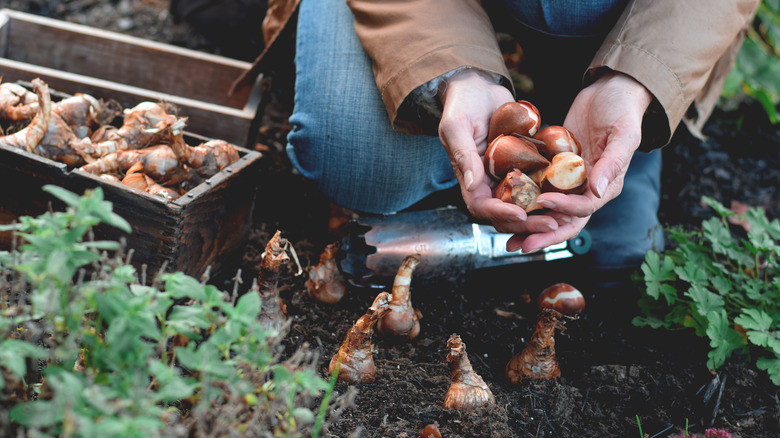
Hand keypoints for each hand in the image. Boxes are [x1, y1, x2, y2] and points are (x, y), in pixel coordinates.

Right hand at [438, 69, 560, 235]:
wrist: (479, 86)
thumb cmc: (462, 103)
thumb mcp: (457, 126)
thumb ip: (463, 154)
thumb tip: (473, 185)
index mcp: (469, 177)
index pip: (481, 206)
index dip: (500, 214)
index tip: (520, 214)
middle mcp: (488, 181)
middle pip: (506, 212)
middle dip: (527, 222)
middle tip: (552, 224)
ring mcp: (506, 174)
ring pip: (524, 203)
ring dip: (542, 213)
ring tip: (564, 218)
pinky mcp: (523, 164)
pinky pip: (537, 183)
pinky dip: (551, 193)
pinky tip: (570, 196)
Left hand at [507, 70, 653, 252]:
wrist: (611, 91)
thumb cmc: (623, 110)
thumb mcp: (624, 133)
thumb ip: (612, 163)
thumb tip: (596, 191)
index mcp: (606, 187)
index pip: (583, 209)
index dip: (563, 210)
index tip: (543, 202)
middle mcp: (587, 190)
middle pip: (563, 221)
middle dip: (541, 235)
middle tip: (519, 245)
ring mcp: (569, 182)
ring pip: (548, 211)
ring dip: (528, 225)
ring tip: (506, 236)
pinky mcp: (555, 170)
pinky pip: (538, 189)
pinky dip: (523, 200)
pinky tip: (503, 205)